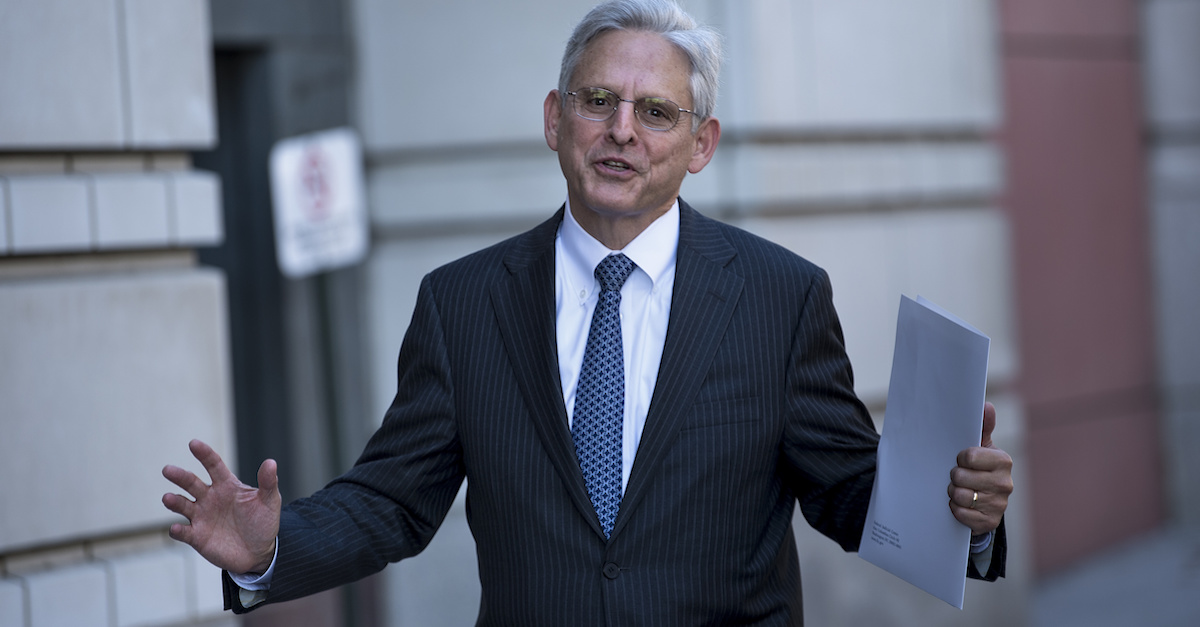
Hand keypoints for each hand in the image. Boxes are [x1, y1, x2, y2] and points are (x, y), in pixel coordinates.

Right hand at [162, 439, 280, 573]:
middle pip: (191, 483)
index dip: (204, 454)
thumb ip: (268, 483)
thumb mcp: (269, 501)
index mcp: (226, 485)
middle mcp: (210, 498)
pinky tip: (176, 528)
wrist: (259, 551)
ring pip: (182, 505)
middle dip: (179, 476)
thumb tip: (271, 462)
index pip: (213, 465)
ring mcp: (201, 517)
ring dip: (174, 501)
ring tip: (168, 498)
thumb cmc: (262, 522)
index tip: (193, 443)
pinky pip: (184, 532)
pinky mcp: (197, 537)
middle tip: (168, 470)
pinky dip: (178, 530)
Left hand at [948, 402, 1012, 534]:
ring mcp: (999, 504)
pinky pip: (961, 514)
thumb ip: (982, 426)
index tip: (961, 460)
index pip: (968, 456)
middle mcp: (1005, 483)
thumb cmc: (979, 468)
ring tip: (958, 489)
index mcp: (1003, 461)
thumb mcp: (980, 447)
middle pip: (960, 477)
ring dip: (953, 493)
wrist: (984, 503)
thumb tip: (986, 405)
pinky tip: (960, 505)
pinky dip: (955, 510)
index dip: (959, 458)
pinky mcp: (989, 522)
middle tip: (957, 476)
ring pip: (959, 496)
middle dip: (954, 477)